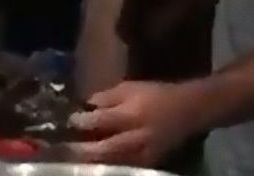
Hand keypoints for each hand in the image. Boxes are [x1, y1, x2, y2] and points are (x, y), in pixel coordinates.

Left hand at [66, 81, 194, 166]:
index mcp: (131, 114)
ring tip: (75, 159)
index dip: (81, 122)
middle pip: (104, 149)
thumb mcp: (131, 87)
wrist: (189, 111)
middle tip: (64, 148)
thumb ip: (108, 97)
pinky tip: (97, 163)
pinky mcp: (149, 163)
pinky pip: (125, 167)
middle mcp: (136, 137)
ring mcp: (143, 154)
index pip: (100, 120)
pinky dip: (110, 166)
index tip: (68, 121)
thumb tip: (86, 105)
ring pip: (113, 163)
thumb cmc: (157, 94)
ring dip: (93, 162)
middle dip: (82, 150)